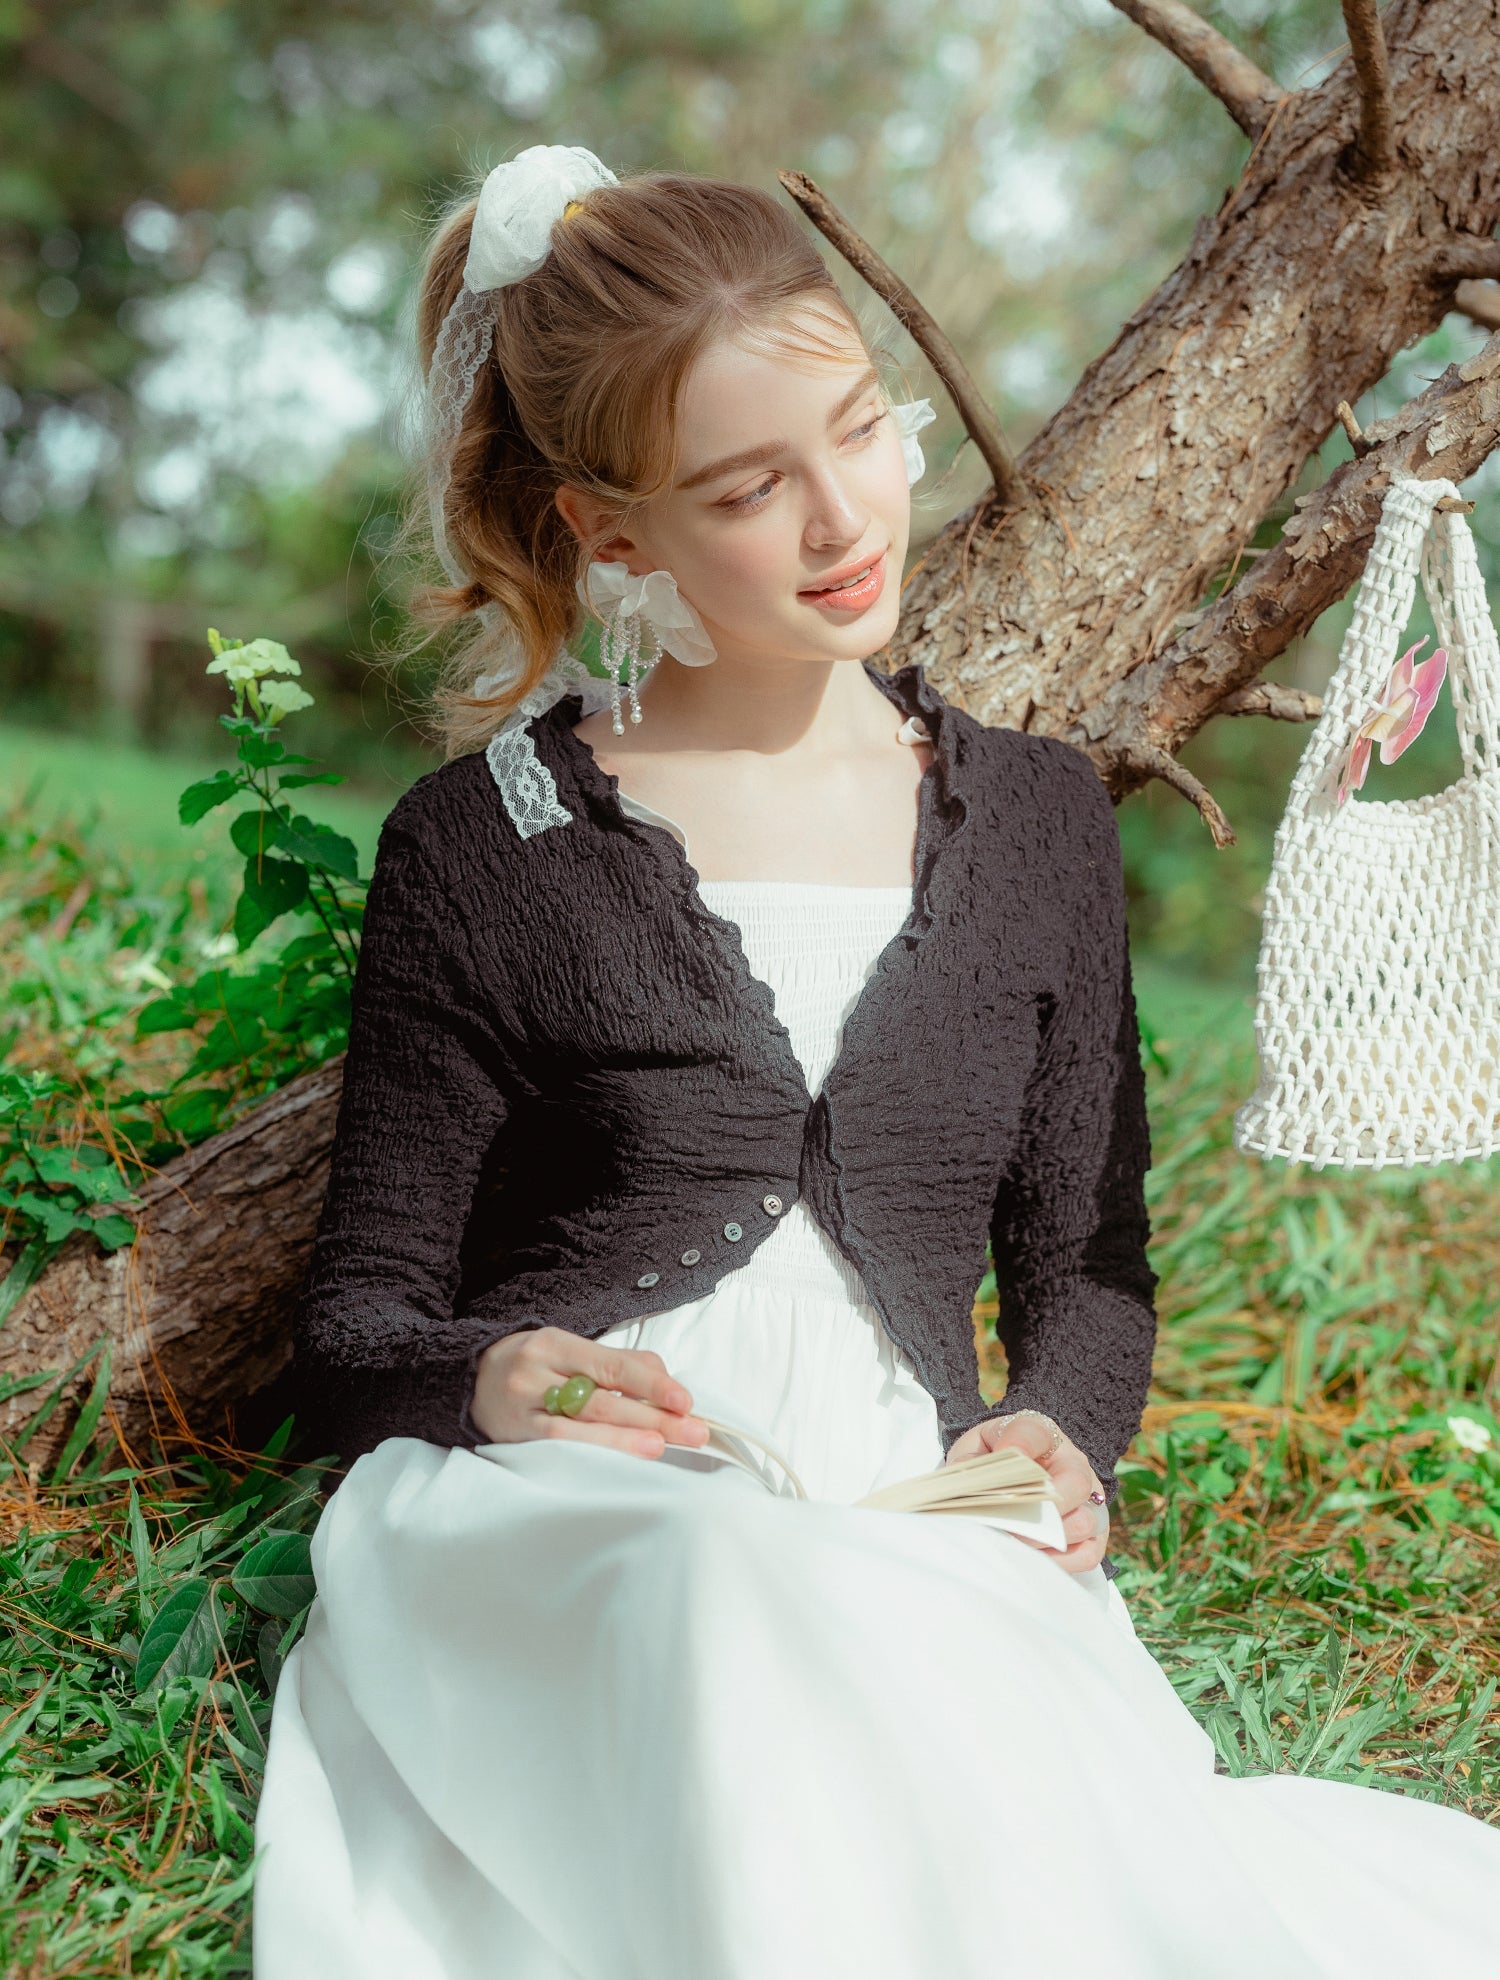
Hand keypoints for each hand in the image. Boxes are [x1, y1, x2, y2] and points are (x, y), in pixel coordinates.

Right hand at [471, 1326, 711, 1458]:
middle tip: (694, 1431)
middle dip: (654, 1415)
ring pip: (583, 1423)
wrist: (467, 1381)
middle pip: (604, 1396)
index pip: (614, 1363)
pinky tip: (619, 1458)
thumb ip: (620, 1361)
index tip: (686, 1401)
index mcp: (557, 1343)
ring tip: (662, 1446)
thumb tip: (668, 1382)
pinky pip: (559, 1444)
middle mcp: (538, 1371)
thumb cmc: (533, 1365)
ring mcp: (525, 1406)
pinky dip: (594, 1449)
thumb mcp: (570, 1350)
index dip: (653, 1383)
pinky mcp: (517, 1435)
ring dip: (627, 1437)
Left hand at [945, 1412, 1108, 1574]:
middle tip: (1007, 1522)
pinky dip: (1059, 1562)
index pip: (1035, 1432)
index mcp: (1041, 1435)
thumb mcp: (977, 1449)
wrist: (1019, 1476)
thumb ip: (971, 1461)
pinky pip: (1086, 1554)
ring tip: (1014, 1542)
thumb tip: (969, 1486)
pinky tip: (1032, 1559)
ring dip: (1045, 1539)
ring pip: (1083, 1523)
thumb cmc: (997, 1462)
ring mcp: (1088, 1501)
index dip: (1020, 1443)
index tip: (1004, 1453)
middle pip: (1075, 1484)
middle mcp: (1074, 1465)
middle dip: (1040, 1508)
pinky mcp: (1094, 1535)